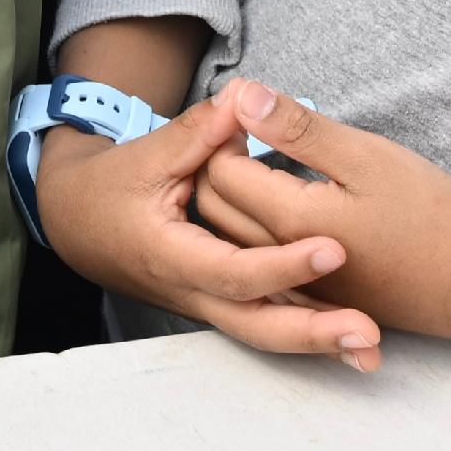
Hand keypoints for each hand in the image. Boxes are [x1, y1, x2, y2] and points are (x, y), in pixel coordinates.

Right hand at [31, 82, 377, 366]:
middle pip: (257, 326)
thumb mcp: (148, 155)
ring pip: (265, 333)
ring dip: (318, 344)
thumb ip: (200, 132)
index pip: (235, 272)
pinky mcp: (221, 302)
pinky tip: (349, 338)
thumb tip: (244, 97)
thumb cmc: (110, 189)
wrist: (76, 226)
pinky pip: (266, 321)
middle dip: (313, 334)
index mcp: (172, 257)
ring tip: (373, 353)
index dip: (284, 264)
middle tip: (367, 335)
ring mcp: (208, 304)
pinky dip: (306, 332)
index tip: (334, 250)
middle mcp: (193, 293)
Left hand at [195, 91, 450, 348]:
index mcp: (289, 219)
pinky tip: (284, 207)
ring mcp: (295, 286)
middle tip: (249, 132)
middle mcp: (279, 261)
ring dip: (233, 199)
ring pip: (232, 239)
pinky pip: (261, 263)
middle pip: (214, 208)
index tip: (250, 109)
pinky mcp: (314, 300)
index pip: (219, 170)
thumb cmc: (433, 217)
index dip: (225, 132)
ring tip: (262, 163)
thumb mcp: (367, 157)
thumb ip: (298, 128)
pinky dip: (253, 233)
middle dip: (219, 163)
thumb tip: (241, 95)